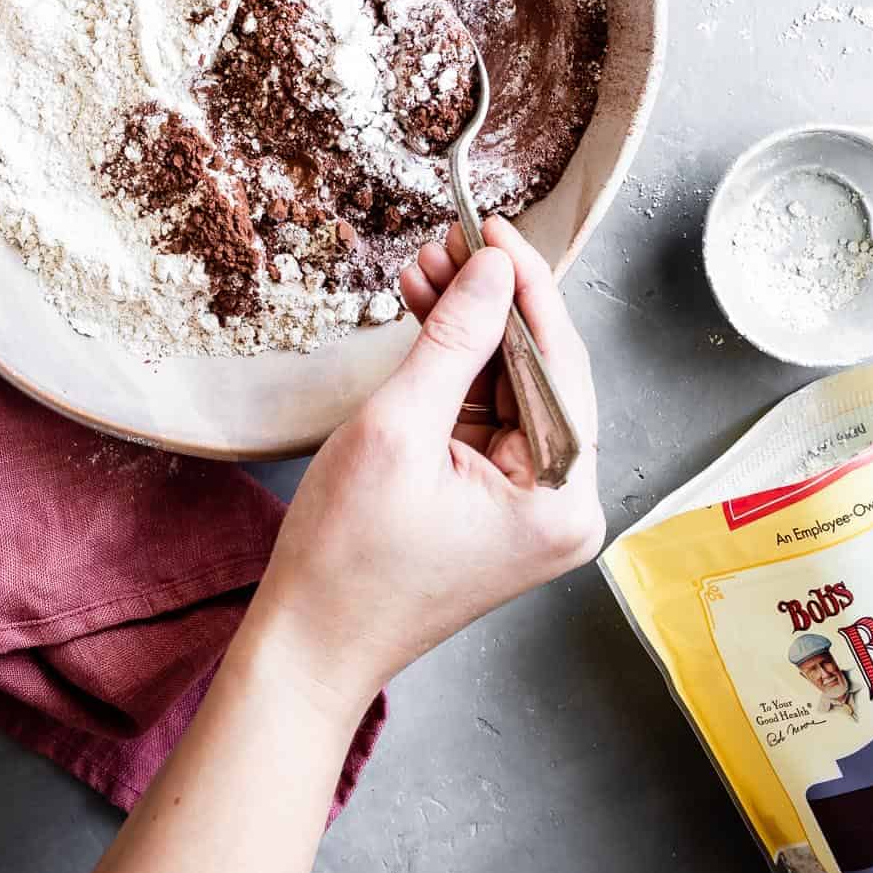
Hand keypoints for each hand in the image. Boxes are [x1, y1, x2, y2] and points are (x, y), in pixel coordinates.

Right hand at [247, 215, 604, 718]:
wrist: (306, 645)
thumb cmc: (346, 558)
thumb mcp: (399, 427)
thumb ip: (455, 338)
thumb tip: (493, 267)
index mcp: (563, 497)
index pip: (560, 362)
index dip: (525, 285)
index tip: (492, 228)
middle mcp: (565, 504)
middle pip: (539, 372)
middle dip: (489, 303)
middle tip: (447, 242)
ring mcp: (533, 507)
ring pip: (510, 386)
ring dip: (467, 329)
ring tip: (423, 270)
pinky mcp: (498, 505)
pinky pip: (487, 416)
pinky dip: (455, 371)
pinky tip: (425, 319)